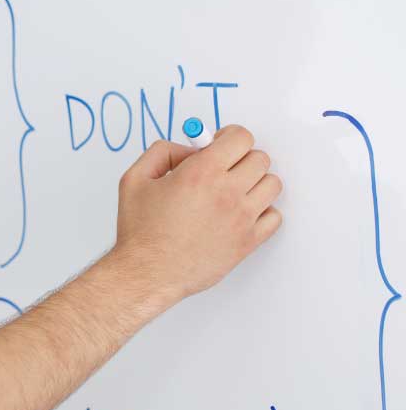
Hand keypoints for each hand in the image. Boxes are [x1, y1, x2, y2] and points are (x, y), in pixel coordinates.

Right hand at [110, 124, 283, 307]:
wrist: (147, 272)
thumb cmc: (140, 231)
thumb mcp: (134, 179)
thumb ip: (161, 152)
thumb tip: (188, 149)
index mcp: (201, 173)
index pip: (241, 137)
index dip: (230, 136)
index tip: (220, 144)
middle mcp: (227, 192)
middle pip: (260, 159)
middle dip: (241, 158)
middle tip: (224, 169)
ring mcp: (242, 218)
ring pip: (272, 185)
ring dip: (255, 182)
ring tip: (234, 191)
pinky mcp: (248, 241)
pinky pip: (275, 216)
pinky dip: (262, 211)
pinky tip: (240, 214)